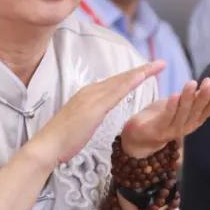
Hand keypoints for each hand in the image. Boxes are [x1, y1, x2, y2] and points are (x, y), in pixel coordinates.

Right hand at [30, 61, 165, 164]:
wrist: (48, 145)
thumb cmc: (63, 138)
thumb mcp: (82, 122)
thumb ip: (92, 114)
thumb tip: (98, 111)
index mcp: (89, 95)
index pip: (116, 82)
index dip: (133, 76)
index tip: (149, 71)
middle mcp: (91, 91)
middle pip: (121, 78)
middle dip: (142, 69)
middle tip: (161, 63)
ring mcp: (92, 97)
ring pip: (121, 81)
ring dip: (141, 72)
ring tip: (158, 66)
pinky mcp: (94, 107)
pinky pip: (116, 92)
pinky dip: (129, 83)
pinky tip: (141, 77)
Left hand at [120, 78, 209, 157]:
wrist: (138, 136)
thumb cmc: (160, 117)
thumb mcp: (179, 106)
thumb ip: (192, 98)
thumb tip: (209, 84)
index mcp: (191, 122)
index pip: (206, 113)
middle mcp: (184, 128)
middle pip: (196, 112)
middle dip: (203, 97)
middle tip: (209, 84)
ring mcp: (170, 131)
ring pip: (182, 114)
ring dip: (188, 98)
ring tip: (191, 83)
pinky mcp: (156, 130)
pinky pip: (165, 118)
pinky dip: (171, 107)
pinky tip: (175, 95)